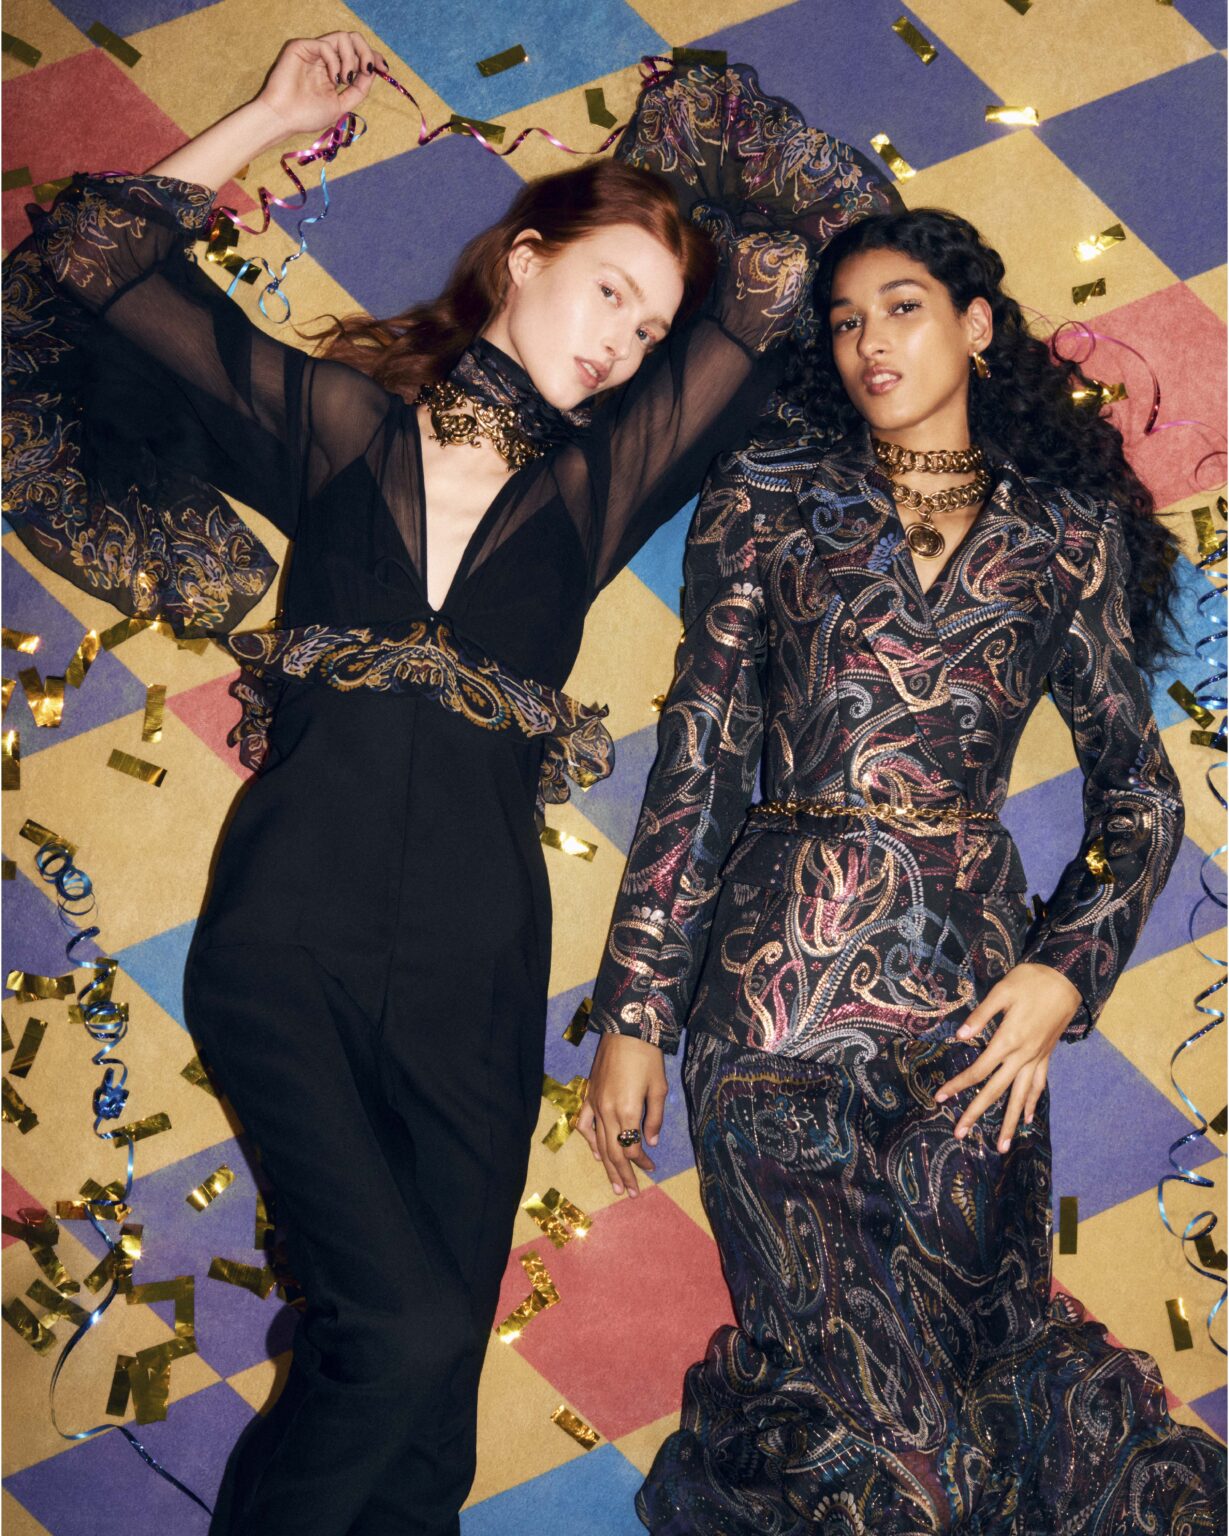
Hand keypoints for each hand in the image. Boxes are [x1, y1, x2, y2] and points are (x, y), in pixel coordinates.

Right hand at [257, 34, 388, 137]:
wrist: (284, 119)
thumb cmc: (307, 115)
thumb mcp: (341, 105)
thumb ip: (358, 90)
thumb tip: (373, 73)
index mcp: (334, 70)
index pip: (357, 54)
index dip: (372, 57)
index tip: (385, 69)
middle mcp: (325, 58)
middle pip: (353, 39)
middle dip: (366, 52)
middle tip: (368, 69)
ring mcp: (314, 51)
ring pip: (343, 38)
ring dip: (351, 58)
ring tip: (346, 79)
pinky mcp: (302, 47)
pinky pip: (326, 45)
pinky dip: (335, 62)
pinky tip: (333, 78)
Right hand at [576, 1034, 667, 1197]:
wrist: (625, 1029)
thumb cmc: (647, 1057)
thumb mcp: (658, 1087)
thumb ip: (654, 1117)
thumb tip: (651, 1142)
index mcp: (626, 1111)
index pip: (632, 1147)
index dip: (641, 1161)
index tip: (652, 1167)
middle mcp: (607, 1111)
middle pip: (614, 1151)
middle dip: (623, 1174)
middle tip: (630, 1194)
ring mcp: (594, 1104)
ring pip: (598, 1142)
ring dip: (607, 1166)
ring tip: (614, 1184)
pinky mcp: (589, 1095)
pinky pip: (584, 1124)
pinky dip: (589, 1141)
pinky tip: (597, 1153)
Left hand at [935, 962, 1082, 1152]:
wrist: (1068, 979)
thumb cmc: (1031, 981)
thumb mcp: (1002, 991)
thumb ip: (981, 1015)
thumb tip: (959, 1036)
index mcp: (1008, 1040)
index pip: (979, 1070)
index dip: (958, 1085)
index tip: (940, 1098)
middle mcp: (1023, 1056)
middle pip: (996, 1090)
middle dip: (976, 1112)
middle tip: (960, 1133)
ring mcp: (1037, 1058)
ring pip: (1021, 1096)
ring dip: (1011, 1122)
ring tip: (1003, 1146)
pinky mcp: (1046, 1056)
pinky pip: (1039, 1085)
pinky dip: (1032, 1103)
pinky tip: (1028, 1118)